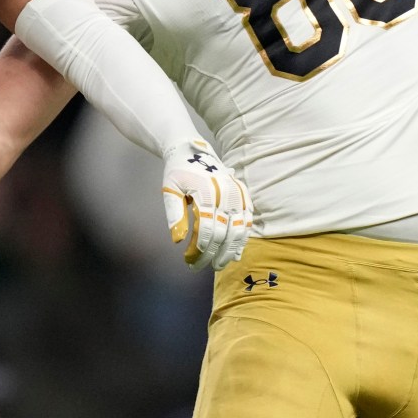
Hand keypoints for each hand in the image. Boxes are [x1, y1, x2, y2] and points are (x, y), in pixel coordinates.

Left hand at [162, 140, 251, 267]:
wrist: (192, 150)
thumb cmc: (178, 172)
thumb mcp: (169, 189)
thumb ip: (174, 213)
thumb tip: (178, 240)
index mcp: (207, 190)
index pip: (206, 228)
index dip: (200, 249)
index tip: (190, 262)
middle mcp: (226, 192)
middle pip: (224, 232)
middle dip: (214, 254)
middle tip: (202, 267)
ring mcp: (238, 192)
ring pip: (240, 229)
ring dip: (230, 251)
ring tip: (220, 265)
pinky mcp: (244, 193)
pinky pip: (248, 220)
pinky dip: (243, 238)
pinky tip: (235, 253)